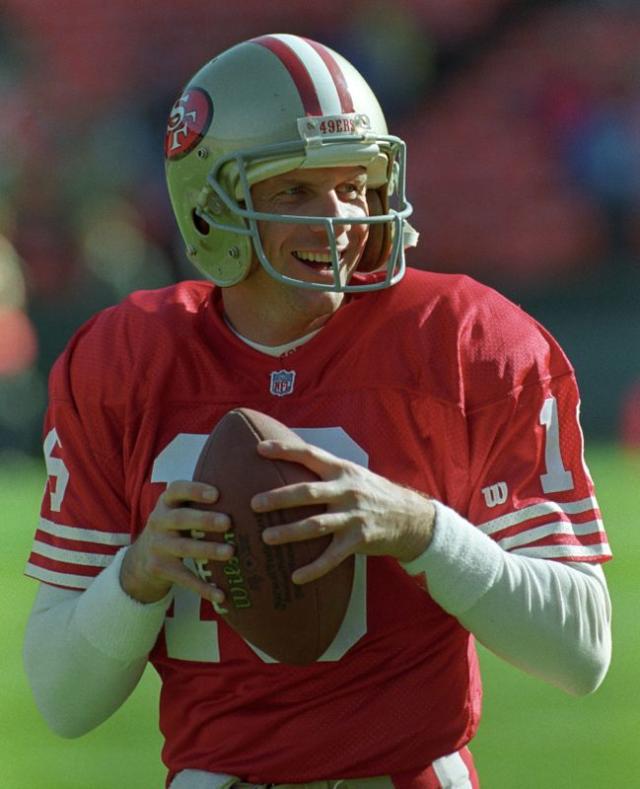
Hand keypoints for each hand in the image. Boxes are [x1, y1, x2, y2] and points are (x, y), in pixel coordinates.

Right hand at [120, 481, 231, 604]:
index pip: (177, 490)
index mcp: (166, 502)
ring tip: (230, 552)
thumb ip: (200, 501)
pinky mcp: (160, 568)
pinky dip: (202, 587)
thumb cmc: (174, 527)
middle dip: (204, 520)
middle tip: (228, 523)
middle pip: (181, 519)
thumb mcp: (178, 509)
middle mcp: (159, 521)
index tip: (216, 494)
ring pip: (184, 548)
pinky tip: (221, 594)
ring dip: (208, 550)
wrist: (141, 558)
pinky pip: (184, 578)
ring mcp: (158, 546)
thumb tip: (246, 495)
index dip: (195, 490)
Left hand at [251, 440, 435, 583]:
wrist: (411, 517)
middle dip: (278, 497)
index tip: (259, 449)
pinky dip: (314, 568)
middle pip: (307, 492)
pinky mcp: (359, 539)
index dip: (284, 450)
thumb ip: (326, 472)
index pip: (310, 454)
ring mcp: (353, 516)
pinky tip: (296, 577)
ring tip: (266, 537)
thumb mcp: (353, 474)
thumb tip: (289, 464)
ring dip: (289, 532)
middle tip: (254, 503)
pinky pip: (332, 557)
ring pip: (316, 524)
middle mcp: (346, 490)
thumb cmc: (373, 493)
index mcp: (342, 470)